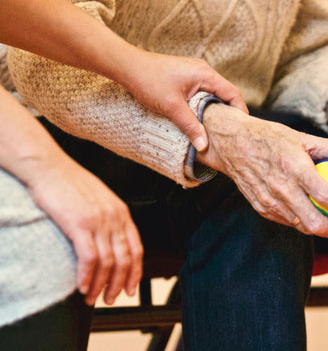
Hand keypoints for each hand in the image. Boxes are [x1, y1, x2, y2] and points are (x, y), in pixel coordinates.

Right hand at [24, 153, 142, 305]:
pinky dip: (87, 276)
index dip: (135, 272)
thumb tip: (110, 241)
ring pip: (108, 262)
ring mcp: (98, 220)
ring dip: (101, 285)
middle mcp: (114, 217)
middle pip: (125, 259)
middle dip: (119, 284)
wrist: (50, 168)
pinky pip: (89, 258)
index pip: (137, 248)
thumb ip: (109, 218)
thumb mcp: (100, 199)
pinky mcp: (79, 224)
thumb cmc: (71, 183)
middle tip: (110, 299)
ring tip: (93, 298)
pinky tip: (82, 286)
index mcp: (121, 212)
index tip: (130, 288)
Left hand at [121, 49, 247, 151]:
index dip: (240, 111)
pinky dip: (204, 106)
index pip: (232, 93)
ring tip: (216, 129)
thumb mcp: (172, 107)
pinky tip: (199, 119)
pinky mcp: (186, 78)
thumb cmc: (149, 81)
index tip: (241, 129)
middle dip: (229, 113)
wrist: (128, 67)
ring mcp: (194, 74)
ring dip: (215, 110)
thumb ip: (190, 126)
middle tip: (230, 133)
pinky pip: (202, 93)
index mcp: (205, 74)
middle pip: (225, 94)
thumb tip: (204, 146)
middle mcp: (203, 71)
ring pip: (213, 94)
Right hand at [197, 104, 327, 238]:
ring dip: (319, 227)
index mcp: (294, 168)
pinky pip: (286, 221)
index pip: (327, 197)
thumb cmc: (268, 137)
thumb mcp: (302, 137)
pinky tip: (306, 211)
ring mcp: (268, 200)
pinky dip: (300, 220)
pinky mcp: (260, 207)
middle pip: (314, 223)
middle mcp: (280, 188)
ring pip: (300, 226)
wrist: (232, 143)